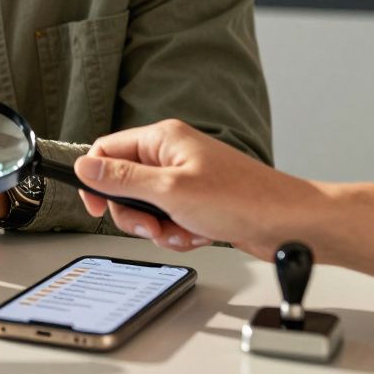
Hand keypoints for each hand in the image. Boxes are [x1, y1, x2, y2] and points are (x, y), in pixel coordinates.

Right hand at [73, 120, 321, 259]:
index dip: (96, 180)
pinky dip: (179, 233)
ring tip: (185, 231)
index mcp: (163, 139)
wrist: (290, 224)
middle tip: (153, 226)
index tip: (97, 207)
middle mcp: (171, 155)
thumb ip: (122, 179)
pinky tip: (200, 234)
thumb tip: (84, 167)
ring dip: (160, 228)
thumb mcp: (170, 191)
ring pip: (146, 208)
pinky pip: (169, 220)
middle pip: (124, 185)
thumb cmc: (243, 199)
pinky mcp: (197, 201)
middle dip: (135, 214)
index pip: (107, 151)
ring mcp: (185, 178)